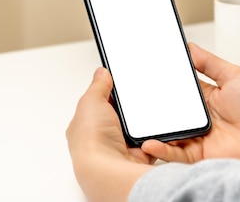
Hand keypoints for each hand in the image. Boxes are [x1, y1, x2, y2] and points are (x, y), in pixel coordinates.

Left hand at [66, 68, 154, 201]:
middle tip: (137, 101)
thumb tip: (101, 73)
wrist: (107, 167)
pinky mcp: (137, 155)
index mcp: (85, 125)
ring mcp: (119, 148)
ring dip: (141, 124)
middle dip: (129, 111)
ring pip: (137, 129)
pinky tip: (153, 132)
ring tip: (145, 117)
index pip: (97, 105)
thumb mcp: (91, 101)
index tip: (120, 86)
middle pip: (119, 117)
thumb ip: (98, 85)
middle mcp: (101, 139)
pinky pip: (151, 141)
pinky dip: (154, 137)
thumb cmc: (91, 139)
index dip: (108, 95)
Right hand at [141, 43, 239, 161]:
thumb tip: (190, 47)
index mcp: (201, 98)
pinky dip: (161, 150)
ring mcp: (195, 137)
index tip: (143, 80)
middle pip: (165, 114)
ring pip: (166, 134)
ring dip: (151, 131)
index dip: (158, 88)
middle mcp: (195, 118)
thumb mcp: (233, 75)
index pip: (173, 92)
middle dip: (149, 110)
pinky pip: (175, 153)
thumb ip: (209, 63)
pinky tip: (151, 143)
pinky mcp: (198, 154)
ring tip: (137, 127)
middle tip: (134, 105)